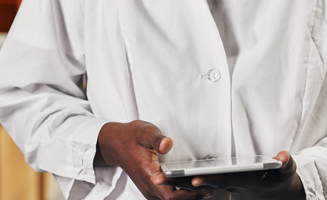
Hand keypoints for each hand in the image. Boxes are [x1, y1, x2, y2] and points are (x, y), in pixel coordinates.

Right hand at [97, 120, 211, 199]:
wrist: (115, 143)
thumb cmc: (131, 137)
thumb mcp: (144, 132)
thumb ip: (157, 139)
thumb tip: (167, 145)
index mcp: (148, 175)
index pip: (170, 195)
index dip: (188, 195)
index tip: (204, 190)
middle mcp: (149, 186)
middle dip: (193, 196)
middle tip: (211, 189)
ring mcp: (149, 188)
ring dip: (187, 196)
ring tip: (206, 190)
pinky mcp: (151, 187)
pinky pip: (167, 196)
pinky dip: (181, 193)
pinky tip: (193, 186)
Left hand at [168, 151, 305, 199]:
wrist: (276, 191)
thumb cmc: (280, 178)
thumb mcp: (287, 171)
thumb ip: (285, 164)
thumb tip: (283, 157)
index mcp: (245, 181)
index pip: (224, 181)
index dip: (210, 180)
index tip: (194, 180)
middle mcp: (231, 185)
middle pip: (204, 184)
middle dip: (182, 182)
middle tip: (161, 178)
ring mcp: (224, 185)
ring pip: (198, 184)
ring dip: (178, 182)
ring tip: (157, 177)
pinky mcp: (220, 183)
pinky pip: (200, 183)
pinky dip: (185, 182)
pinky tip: (170, 178)